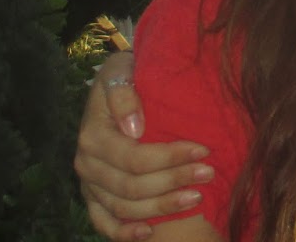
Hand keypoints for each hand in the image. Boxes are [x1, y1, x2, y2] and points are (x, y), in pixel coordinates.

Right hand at [75, 52, 215, 240]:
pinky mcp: (94, 197)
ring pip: (124, 208)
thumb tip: (133, 127)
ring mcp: (90, 184)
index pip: (134, 158)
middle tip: (208, 174)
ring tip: (196, 197)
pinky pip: (104, 223)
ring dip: (162, 207)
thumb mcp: (121, 69)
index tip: (202, 151)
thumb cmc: (126, 73)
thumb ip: (124, 93)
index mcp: (93, 135)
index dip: (169, 159)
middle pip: (132, 186)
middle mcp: (87, 163)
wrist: (116, 82)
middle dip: (173, 181)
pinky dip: (125, 232)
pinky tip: (150, 232)